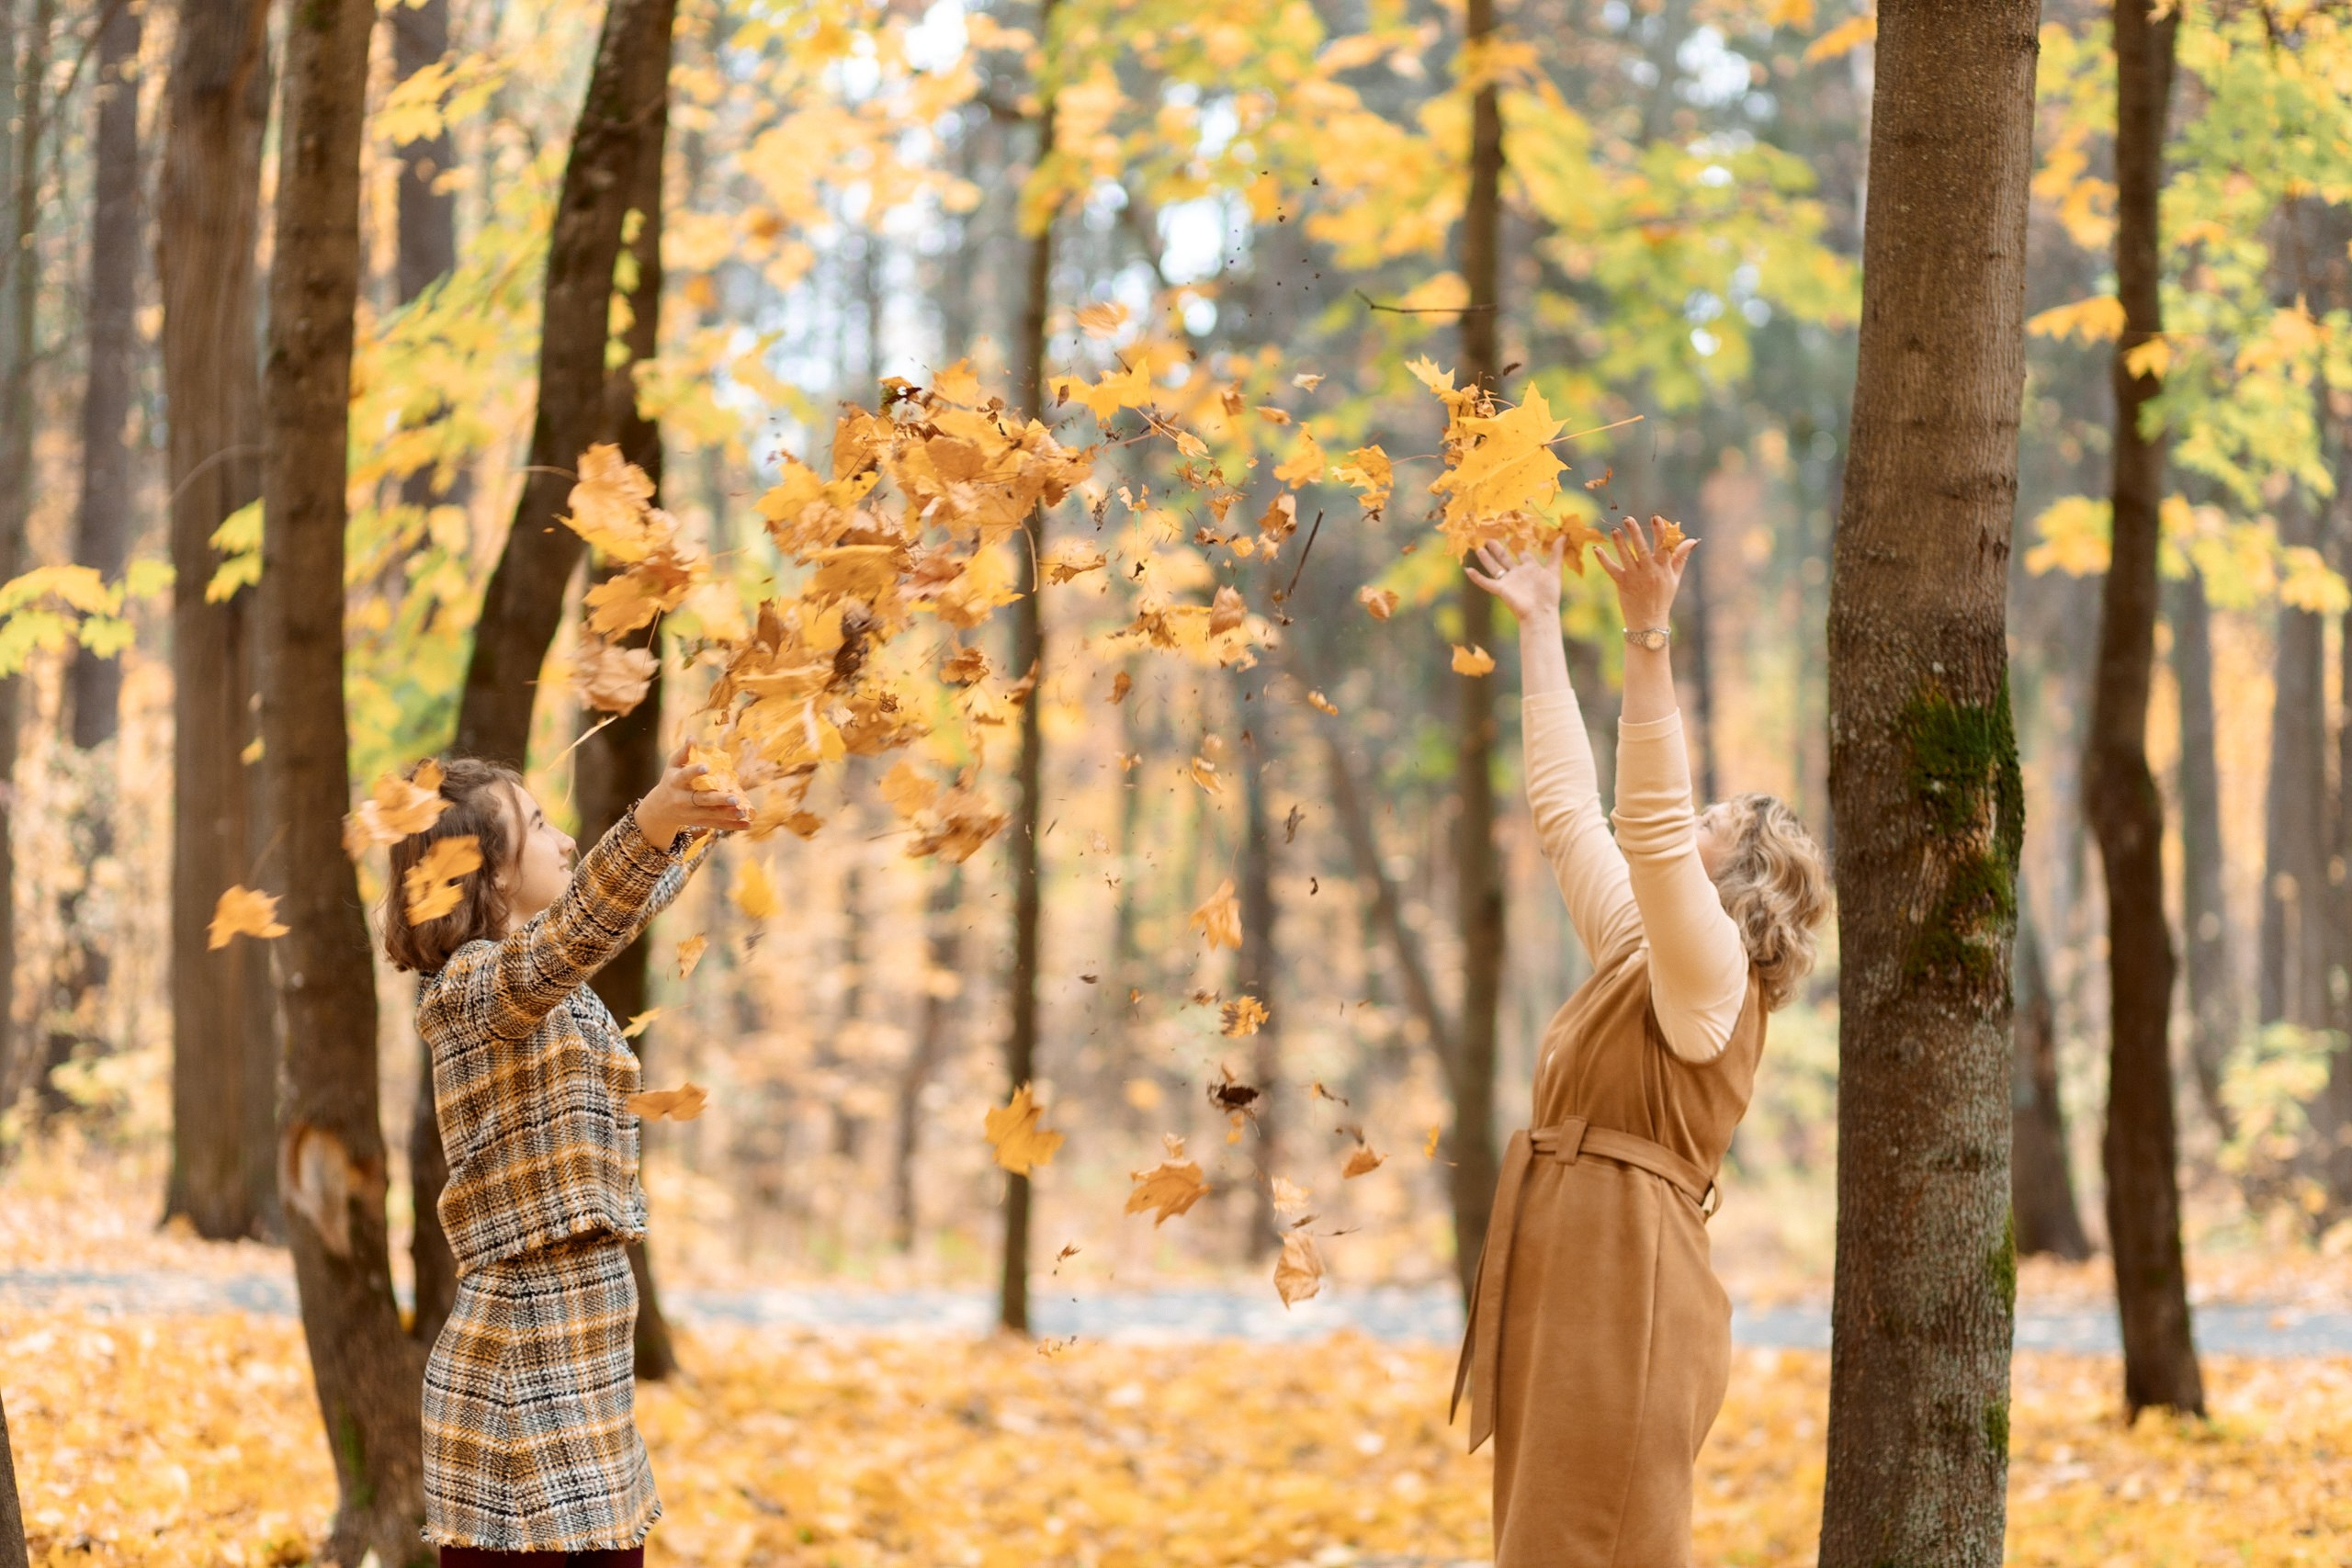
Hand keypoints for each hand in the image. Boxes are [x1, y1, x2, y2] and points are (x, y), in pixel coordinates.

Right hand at [635, 742, 751, 848]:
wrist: (660, 810)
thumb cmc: (670, 781)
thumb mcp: (672, 767)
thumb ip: (683, 753)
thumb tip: (692, 737)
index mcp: (675, 783)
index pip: (685, 776)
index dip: (694, 772)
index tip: (706, 767)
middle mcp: (682, 800)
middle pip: (702, 800)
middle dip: (718, 799)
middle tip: (734, 798)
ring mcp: (691, 813)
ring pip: (711, 815)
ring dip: (728, 814)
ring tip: (743, 811)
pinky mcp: (699, 822)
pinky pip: (716, 825)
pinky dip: (731, 826)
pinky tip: (747, 825)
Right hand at [1465, 539, 1565, 624]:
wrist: (1540, 612)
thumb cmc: (1548, 594)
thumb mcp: (1554, 570)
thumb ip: (1556, 553)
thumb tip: (1564, 535)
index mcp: (1530, 568)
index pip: (1523, 554)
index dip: (1519, 546)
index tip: (1513, 535)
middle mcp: (1517, 573)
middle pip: (1505, 558)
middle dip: (1497, 548)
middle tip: (1489, 538)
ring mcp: (1508, 581)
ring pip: (1494, 567)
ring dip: (1486, 558)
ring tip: (1478, 548)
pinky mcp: (1501, 589)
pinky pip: (1486, 582)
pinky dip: (1477, 577)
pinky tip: (1467, 570)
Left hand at [1594, 517, 1695, 631]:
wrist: (1649, 622)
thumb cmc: (1663, 597)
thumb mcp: (1675, 578)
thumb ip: (1681, 557)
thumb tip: (1691, 540)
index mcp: (1664, 569)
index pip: (1663, 546)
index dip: (1660, 531)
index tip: (1656, 517)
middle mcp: (1650, 572)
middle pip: (1642, 549)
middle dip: (1635, 532)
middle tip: (1628, 518)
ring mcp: (1635, 578)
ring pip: (1627, 557)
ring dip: (1620, 543)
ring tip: (1615, 530)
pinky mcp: (1623, 584)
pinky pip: (1612, 569)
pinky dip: (1604, 559)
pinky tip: (1597, 549)